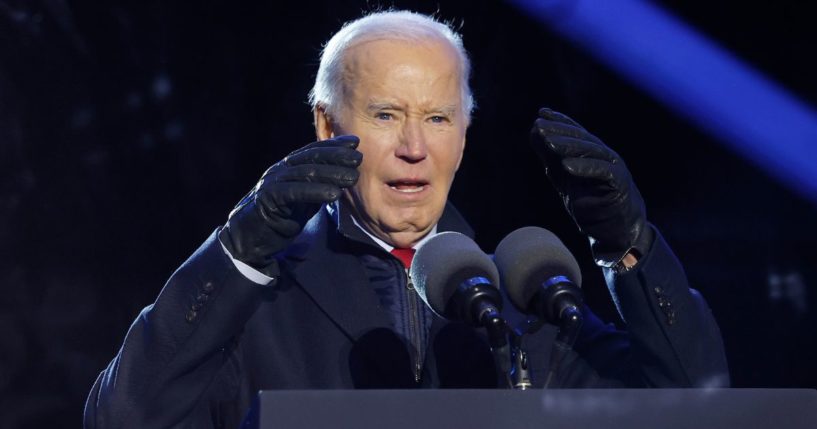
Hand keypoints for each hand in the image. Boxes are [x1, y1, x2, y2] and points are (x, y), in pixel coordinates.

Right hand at [219, 135, 360, 275]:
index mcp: (288, 168)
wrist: (249, 239)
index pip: (312, 151)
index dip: (333, 145)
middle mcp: (279, 170)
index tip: (355, 143)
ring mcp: (272, 182)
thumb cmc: (280, 218)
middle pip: (310, 158)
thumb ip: (319, 187)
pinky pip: (293, 192)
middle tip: (359, 158)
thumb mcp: (305, 200)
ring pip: (304, 173)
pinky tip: (333, 194)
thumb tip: (345, 176)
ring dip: (331, 174)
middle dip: (336, 156)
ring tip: (352, 178)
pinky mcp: (266, 199)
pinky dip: (314, 192)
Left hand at [530, 108, 651, 266]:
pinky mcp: (619, 183)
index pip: (575, 132)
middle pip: (581, 138)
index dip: (559, 121)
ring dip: (568, 145)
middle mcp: (604, 155)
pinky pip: (601, 172)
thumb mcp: (563, 179)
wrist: (613, 229)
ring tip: (548, 142)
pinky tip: (565, 165)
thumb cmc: (589, 203)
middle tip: (539, 126)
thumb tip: (533, 133)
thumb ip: (550, 158)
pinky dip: (584, 168)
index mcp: (591, 153)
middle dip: (559, 130)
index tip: (541, 113)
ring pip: (590, 151)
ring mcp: (613, 167)